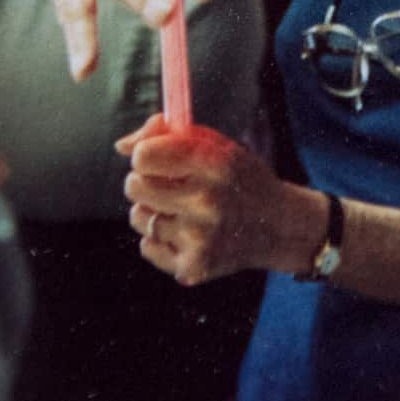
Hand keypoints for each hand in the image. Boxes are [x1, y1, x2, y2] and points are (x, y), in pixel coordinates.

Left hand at [115, 116, 322, 285]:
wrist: (278, 226)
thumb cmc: (238, 179)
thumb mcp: (216, 146)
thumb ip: (168, 134)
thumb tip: (121, 147)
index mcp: (213, 163)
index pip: (144, 156)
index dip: (145, 156)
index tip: (157, 161)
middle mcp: (205, 201)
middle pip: (134, 186)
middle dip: (144, 182)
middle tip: (166, 186)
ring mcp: (198, 238)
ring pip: (138, 217)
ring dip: (152, 212)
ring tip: (181, 211)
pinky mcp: (193, 266)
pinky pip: (147, 246)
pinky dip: (160, 241)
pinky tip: (187, 235)